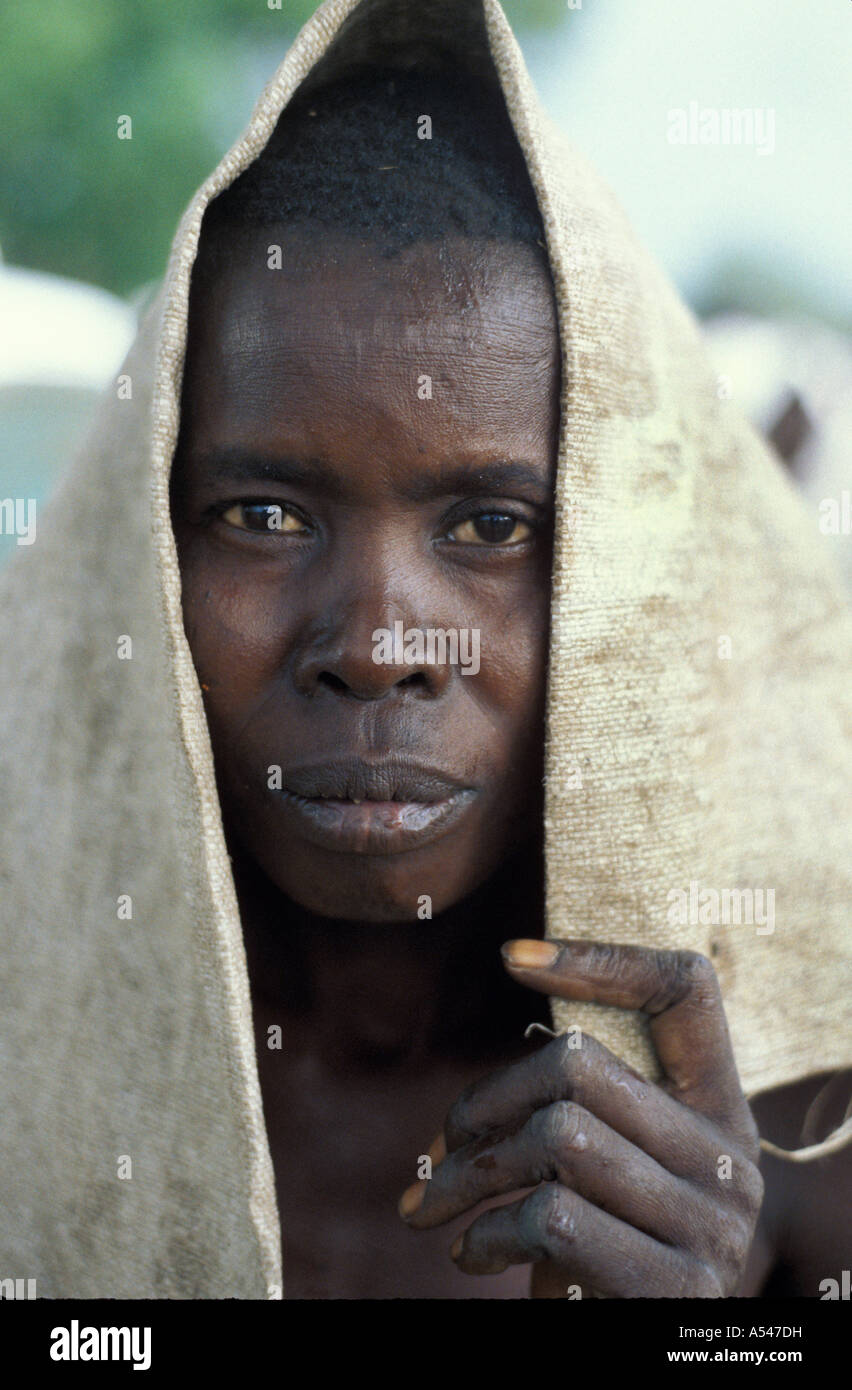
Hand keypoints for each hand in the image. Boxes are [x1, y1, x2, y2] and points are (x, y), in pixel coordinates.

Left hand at [398, 939, 763, 1297]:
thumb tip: (467, 1095)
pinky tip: (470, 1253)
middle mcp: (728, 1157)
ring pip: (558, 1137)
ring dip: (467, 1175)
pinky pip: (552, 1219)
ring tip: (432, 1203)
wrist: (657, 1351)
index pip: (685, 990)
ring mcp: (710, 1226)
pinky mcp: (673, 1288)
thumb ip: (585, 1113)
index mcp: (719, 1107)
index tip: (513, 956)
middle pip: (579, 1065)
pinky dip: (487, 1233)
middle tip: (436, 1150)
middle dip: (482, 1104)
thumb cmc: (613, 1251)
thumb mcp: (614, 1172)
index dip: (603, 958)